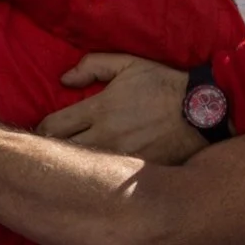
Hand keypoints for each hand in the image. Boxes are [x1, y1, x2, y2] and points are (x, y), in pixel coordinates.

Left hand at [36, 53, 203, 164]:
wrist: (203, 113)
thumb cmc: (164, 86)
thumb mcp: (130, 65)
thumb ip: (93, 65)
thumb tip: (64, 80)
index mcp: (100, 109)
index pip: (51, 128)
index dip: (41, 130)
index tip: (45, 130)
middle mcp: (106, 137)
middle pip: (60, 153)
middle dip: (50, 151)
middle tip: (50, 150)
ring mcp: (121, 158)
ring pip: (80, 170)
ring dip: (71, 167)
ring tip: (69, 164)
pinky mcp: (135, 173)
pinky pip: (106, 180)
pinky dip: (96, 178)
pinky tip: (94, 177)